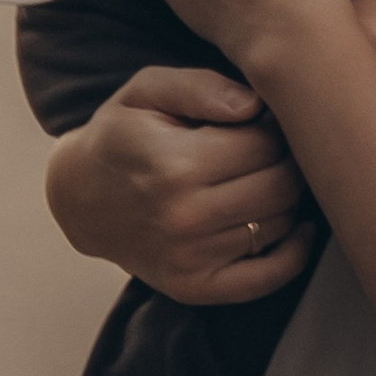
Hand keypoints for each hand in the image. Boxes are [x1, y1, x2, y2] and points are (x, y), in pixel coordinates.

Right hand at [42, 63, 312, 301]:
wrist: (80, 197)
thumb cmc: (122, 134)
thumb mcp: (147, 90)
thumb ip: (201, 87)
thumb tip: (255, 105)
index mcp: (174, 165)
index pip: (265, 143)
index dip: (273, 126)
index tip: (260, 120)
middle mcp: (183, 218)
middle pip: (280, 185)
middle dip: (286, 160)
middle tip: (269, 148)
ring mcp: (189, 259)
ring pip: (279, 223)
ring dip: (285, 198)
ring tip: (261, 178)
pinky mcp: (194, 288)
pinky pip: (267, 278)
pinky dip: (293, 253)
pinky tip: (296, 226)